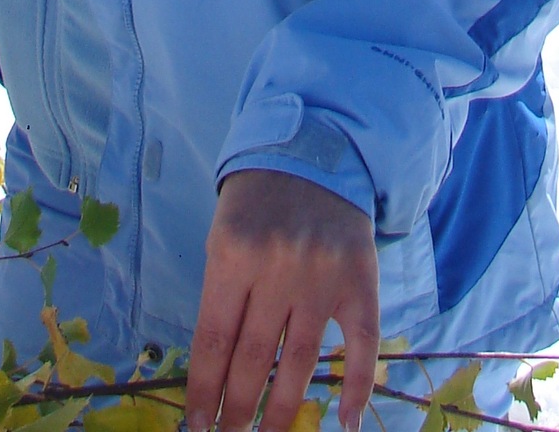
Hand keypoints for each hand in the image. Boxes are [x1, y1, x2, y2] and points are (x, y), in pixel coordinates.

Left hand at [187, 169, 378, 431]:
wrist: (312, 154)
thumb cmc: (257, 203)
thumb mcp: (223, 237)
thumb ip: (222, 297)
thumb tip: (214, 372)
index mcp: (233, 254)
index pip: (214, 342)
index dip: (204, 392)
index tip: (196, 427)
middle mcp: (278, 267)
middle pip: (253, 359)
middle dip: (237, 410)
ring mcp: (323, 276)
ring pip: (300, 361)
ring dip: (281, 411)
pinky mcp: (360, 279)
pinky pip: (362, 342)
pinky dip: (355, 385)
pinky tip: (345, 421)